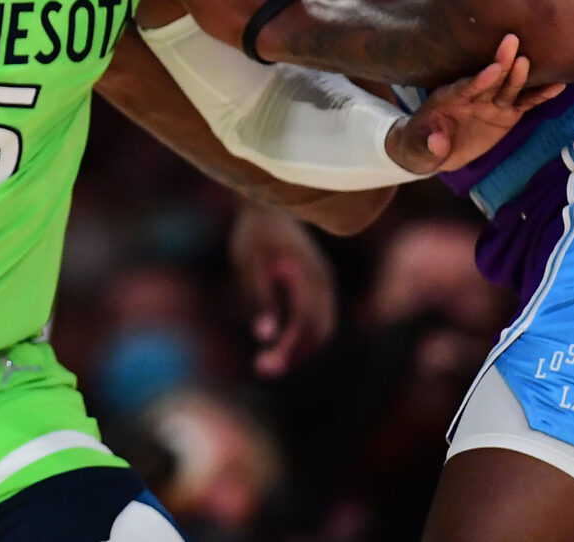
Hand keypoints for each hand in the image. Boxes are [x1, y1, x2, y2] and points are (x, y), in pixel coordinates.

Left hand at [228, 202, 336, 377]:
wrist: (267, 205)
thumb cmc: (254, 234)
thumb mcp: (249, 264)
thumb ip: (259, 298)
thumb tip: (265, 336)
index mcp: (308, 275)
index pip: (306, 323)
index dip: (289, 349)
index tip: (264, 367)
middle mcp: (324, 282)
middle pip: (319, 332)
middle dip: (294, 355)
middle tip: (262, 369)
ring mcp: (325, 284)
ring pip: (322, 329)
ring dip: (300, 350)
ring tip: (266, 362)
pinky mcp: (318, 287)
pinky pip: (318, 320)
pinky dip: (302, 337)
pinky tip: (278, 344)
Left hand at [385, 33, 565, 173]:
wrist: (433, 149)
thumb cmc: (421, 143)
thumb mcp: (418, 148)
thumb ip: (428, 145)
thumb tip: (437, 142)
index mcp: (449, 98)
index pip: (465, 87)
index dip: (479, 79)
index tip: (493, 69)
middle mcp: (473, 96)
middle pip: (489, 79)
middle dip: (501, 62)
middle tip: (512, 41)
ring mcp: (491, 104)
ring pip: (509, 88)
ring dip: (521, 75)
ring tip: (534, 61)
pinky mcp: (506, 114)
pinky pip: (525, 103)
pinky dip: (540, 95)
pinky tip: (558, 85)